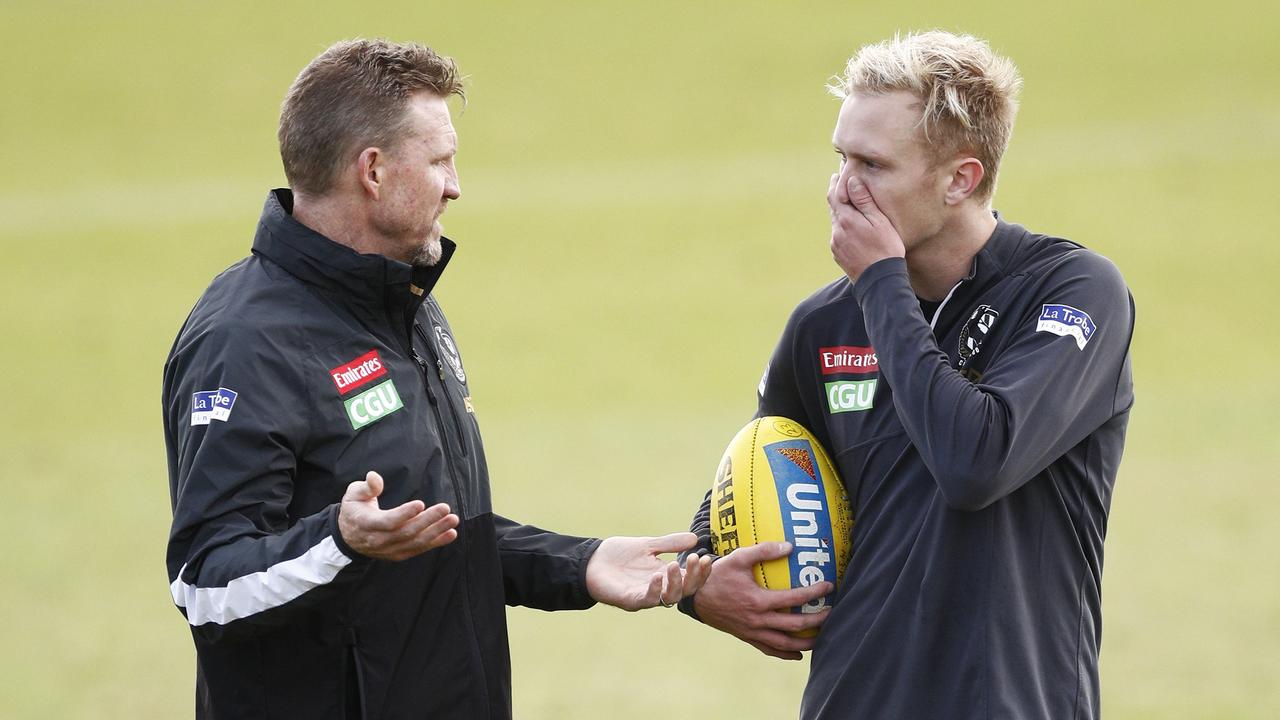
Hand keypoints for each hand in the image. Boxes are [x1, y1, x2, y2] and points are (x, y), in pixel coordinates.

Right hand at [338, 471, 458, 560]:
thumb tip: (374, 477)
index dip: (404, 514)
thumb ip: (366, 486)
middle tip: (445, 508)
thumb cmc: (354, 510)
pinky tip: (450, 534)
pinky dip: (436, 543)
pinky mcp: (398, 554)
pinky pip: (419, 549)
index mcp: (366, 524)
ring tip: (453, 520)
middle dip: (428, 520)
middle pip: (407, 532)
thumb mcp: (354, 494)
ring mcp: (389, 550)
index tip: (420, 504)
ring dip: (436, 532)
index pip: (388, 522)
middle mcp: (378, 540)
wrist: (348, 537)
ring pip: (415, 542)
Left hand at [586, 532, 713, 610]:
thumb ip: (669, 543)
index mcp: (665, 576)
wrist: (591, 560)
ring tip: (674, 564)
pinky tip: (656, 576)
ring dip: (676, 583)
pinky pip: (647, 600)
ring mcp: (645, 595)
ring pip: (669, 598)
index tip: (705, 557)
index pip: (690, 578)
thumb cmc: (618, 555)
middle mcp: (659, 588)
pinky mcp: (630, 600)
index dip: (700, 571)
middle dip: (693, 577)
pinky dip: (654, 590)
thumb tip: (694, 538)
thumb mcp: (647, 545)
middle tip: (695, 560)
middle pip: (685, 590)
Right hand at [693, 541, 832, 659]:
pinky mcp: (746, 637)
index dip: (814, 593)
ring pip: (785, 643)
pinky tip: (798, 653)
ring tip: (822, 637)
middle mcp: (757, 620)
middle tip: (832, 613)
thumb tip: (790, 546)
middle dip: (817, 620)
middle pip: (795, 625)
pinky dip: (785, 654)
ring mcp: (752, 632)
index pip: (794, 598)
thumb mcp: (739, 558)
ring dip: (806, 642)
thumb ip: (764, 550)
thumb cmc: (717, 575)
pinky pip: (769, 649)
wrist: (695, 597)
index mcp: (758, 601)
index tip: (829, 586)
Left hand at [828, 173, 904, 281]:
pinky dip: (843, 227)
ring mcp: (836, 244)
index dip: (837, 183)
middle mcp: (837, 232)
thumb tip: (851, 181)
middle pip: (833, 208)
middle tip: (840, 182)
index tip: (838, 173)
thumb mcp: (879, 221)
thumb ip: (864, 201)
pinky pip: (838, 236)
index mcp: (846, 220)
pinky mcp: (838, 255)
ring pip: (836, 222)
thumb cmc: (886, 248)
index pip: (835, 195)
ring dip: (840, 211)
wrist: (880, 281)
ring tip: (848, 203)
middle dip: (837, 195)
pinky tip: (852, 227)